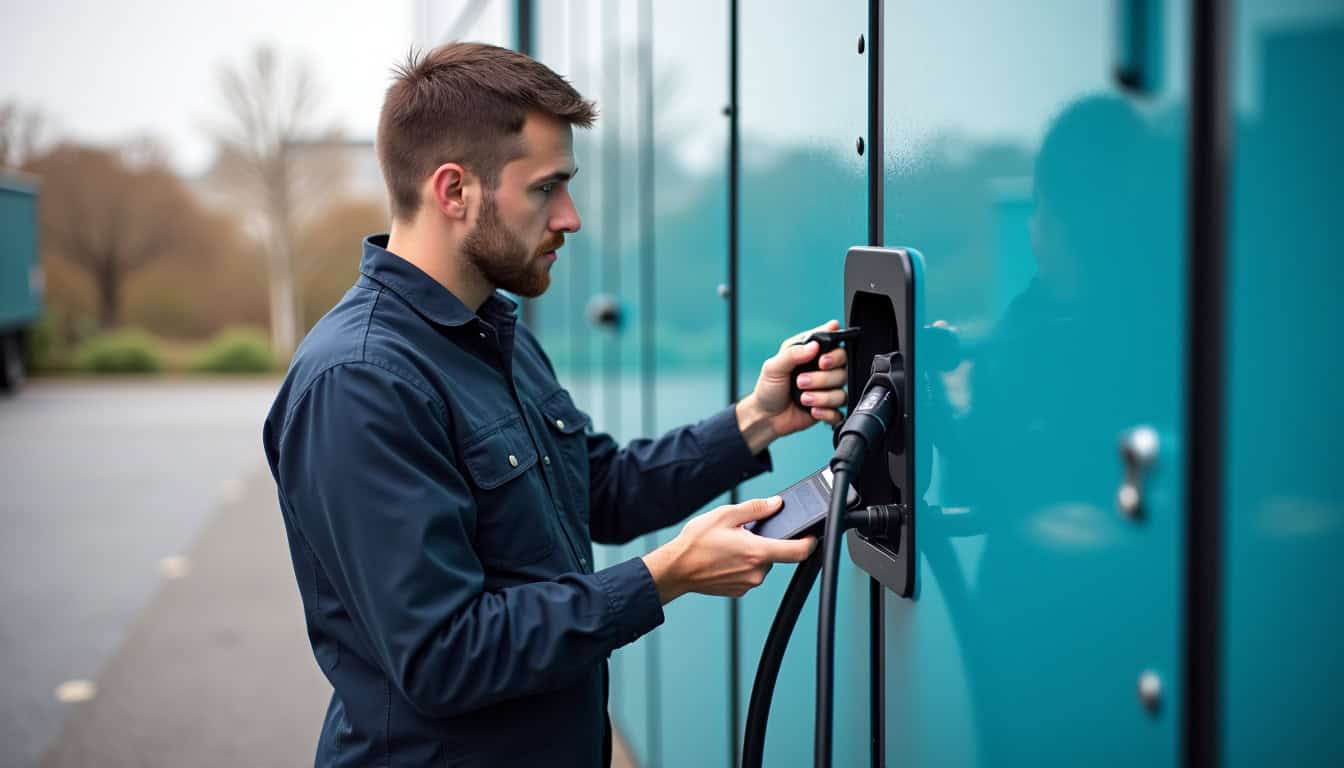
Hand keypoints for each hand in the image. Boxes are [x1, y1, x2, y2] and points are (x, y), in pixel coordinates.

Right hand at [641, 496, 816, 602]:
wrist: (676, 570)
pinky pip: (750, 574)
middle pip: (776, 554)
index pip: (798, 551)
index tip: (811, 536)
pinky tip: (725, 558)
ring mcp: (748, 583)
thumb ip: (755, 508)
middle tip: (744, 534)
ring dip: (752, 553)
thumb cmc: (696, 543)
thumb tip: (775, 504)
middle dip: (764, 542)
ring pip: (761, 564)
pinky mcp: (739, 590)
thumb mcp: (726, 515)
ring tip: (729, 547)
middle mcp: (756, 572)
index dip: (810, 542)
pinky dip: (742, 565)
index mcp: (757, 552)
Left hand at [736, 320, 849, 452]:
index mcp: (811, 354)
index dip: (834, 352)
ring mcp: (827, 390)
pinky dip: (827, 413)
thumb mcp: (773, 367)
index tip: (822, 361)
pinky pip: (839, 412)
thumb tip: (814, 346)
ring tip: (803, 399)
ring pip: (841, 392)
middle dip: (824, 377)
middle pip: (843, 369)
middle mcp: (824, 370)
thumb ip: (793, 354)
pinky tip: (813, 411)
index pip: (835, 344)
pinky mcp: (829, 410)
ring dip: (822, 397)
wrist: (766, 417)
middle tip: (801, 381)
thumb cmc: (769, 388)